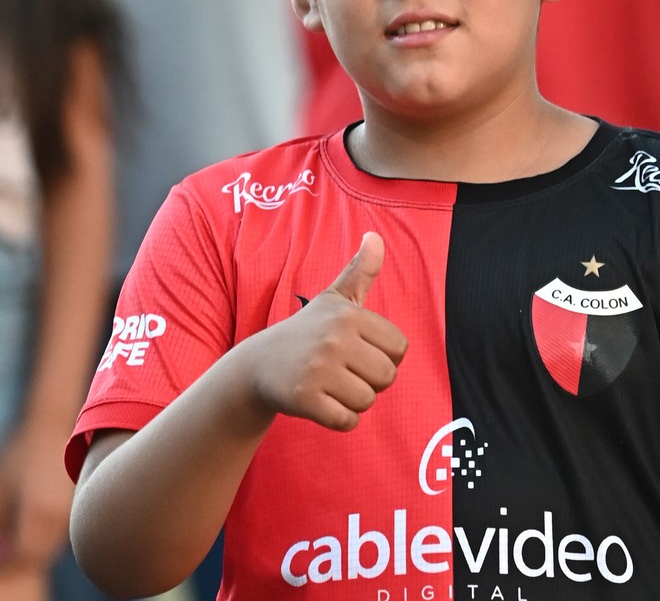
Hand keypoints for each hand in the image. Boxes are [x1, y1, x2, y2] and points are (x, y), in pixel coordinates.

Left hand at [0, 416, 75, 570]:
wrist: (54, 424)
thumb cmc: (22, 451)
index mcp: (38, 515)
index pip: (22, 558)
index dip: (5, 560)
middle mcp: (60, 518)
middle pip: (39, 557)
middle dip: (20, 555)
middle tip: (4, 537)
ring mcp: (72, 512)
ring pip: (52, 548)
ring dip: (35, 547)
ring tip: (19, 525)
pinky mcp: (78, 506)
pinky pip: (61, 534)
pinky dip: (47, 536)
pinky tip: (37, 516)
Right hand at [248, 233, 406, 431]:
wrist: (259, 364)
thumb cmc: (307, 331)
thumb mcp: (333, 298)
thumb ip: (360, 271)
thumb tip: (375, 237)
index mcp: (348, 314)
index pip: (399, 348)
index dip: (383, 355)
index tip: (358, 351)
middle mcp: (335, 338)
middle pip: (387, 377)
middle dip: (369, 381)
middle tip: (342, 371)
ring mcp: (318, 368)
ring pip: (367, 401)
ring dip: (353, 401)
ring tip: (330, 385)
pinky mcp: (304, 398)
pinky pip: (347, 422)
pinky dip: (339, 419)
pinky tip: (322, 403)